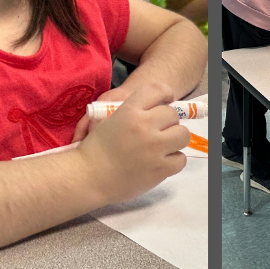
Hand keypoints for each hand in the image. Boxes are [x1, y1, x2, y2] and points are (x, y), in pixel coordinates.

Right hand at [73, 83, 189, 204]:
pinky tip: (161, 162)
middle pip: (172, 114)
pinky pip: (180, 159)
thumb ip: (127, 111)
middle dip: (168, 122)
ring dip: (175, 139)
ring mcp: (154, 147)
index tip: (167, 100)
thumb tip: (151, 108)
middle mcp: (144, 126)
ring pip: (182, 135)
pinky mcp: (160, 168)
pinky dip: (173, 160)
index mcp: (128, 111)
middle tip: (159, 131)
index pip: (157, 90)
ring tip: (164, 146)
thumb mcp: (105, 121)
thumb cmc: (93, 149)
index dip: (165, 94)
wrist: (87, 178)